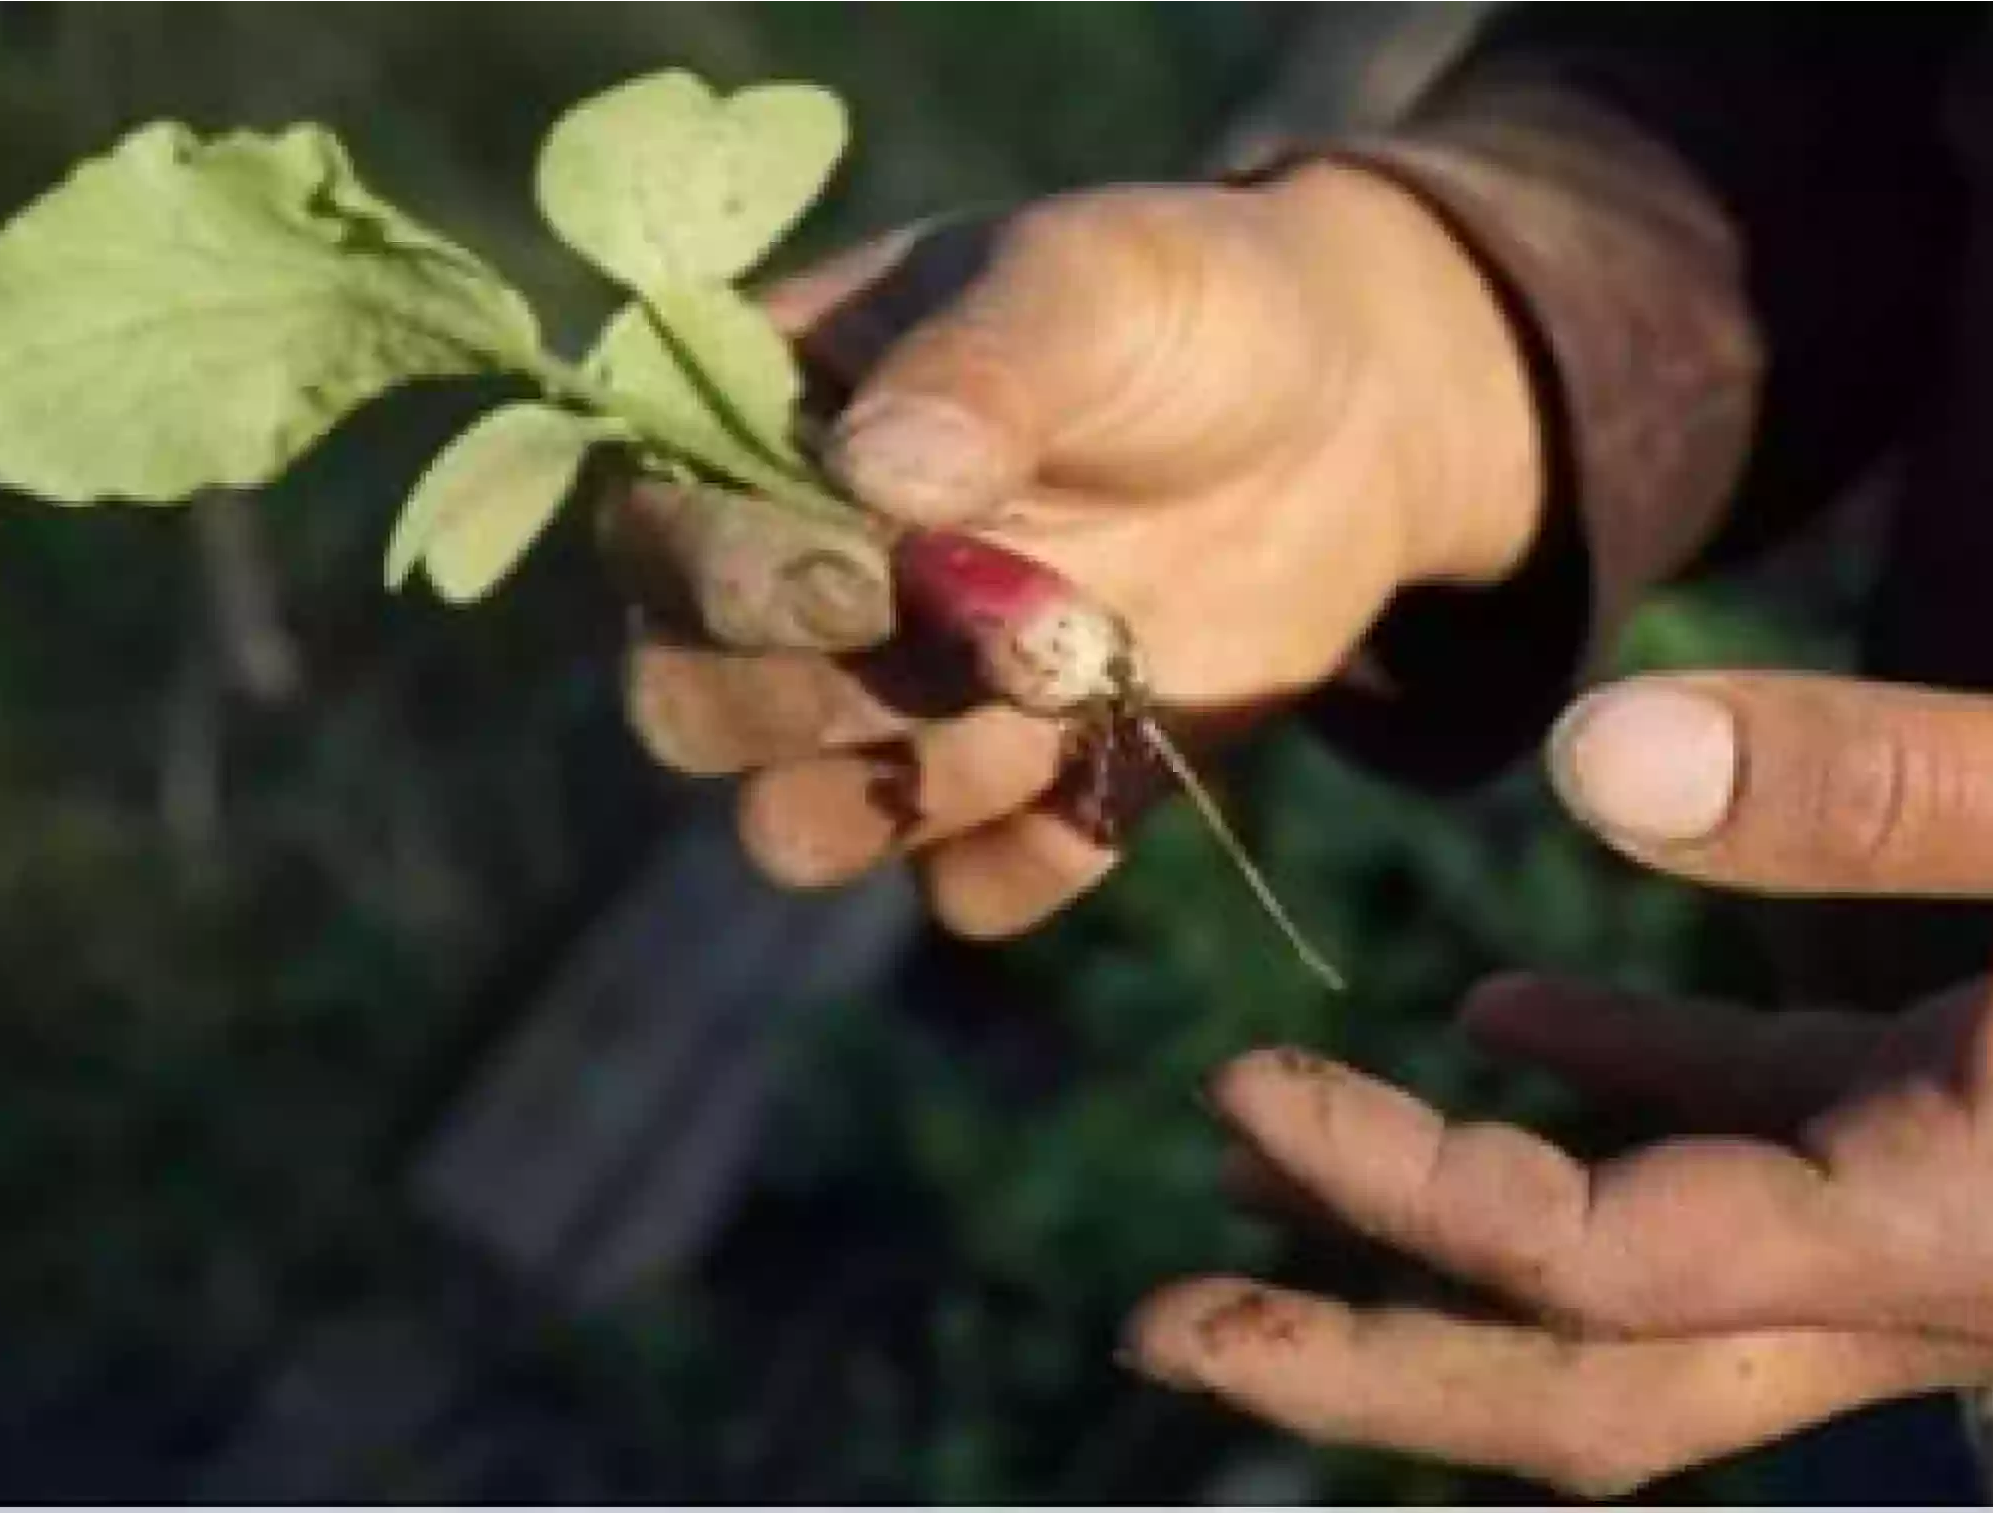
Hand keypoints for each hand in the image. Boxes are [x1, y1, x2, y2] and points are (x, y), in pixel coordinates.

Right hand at [610, 163, 1542, 936]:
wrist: (1346, 414)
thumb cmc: (1183, 310)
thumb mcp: (1090, 286)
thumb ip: (978, 368)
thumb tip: (870, 470)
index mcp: (767, 426)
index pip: (647, 537)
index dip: (724, 579)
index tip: (871, 567)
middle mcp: (799, 583)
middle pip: (688, 709)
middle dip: (821, 699)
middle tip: (992, 634)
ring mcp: (902, 703)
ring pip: (802, 827)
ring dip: (920, 788)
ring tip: (1066, 679)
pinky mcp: (1017, 796)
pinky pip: (969, 893)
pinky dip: (1034, 856)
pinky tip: (1121, 751)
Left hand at [1124, 665, 1992, 1495]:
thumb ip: (1873, 786)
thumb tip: (1584, 767)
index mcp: (1955, 1228)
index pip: (1603, 1261)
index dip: (1409, 1199)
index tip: (1251, 1099)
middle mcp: (1921, 1267)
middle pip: (1590, 1383)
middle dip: (1371, 1372)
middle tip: (1164, 1333)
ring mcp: (1930, 1215)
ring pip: (1644, 1282)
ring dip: (1456, 1244)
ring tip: (1272, 1178)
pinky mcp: (1952, 1135)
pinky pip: (1737, 1148)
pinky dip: (1605, 1096)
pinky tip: (1499, 1020)